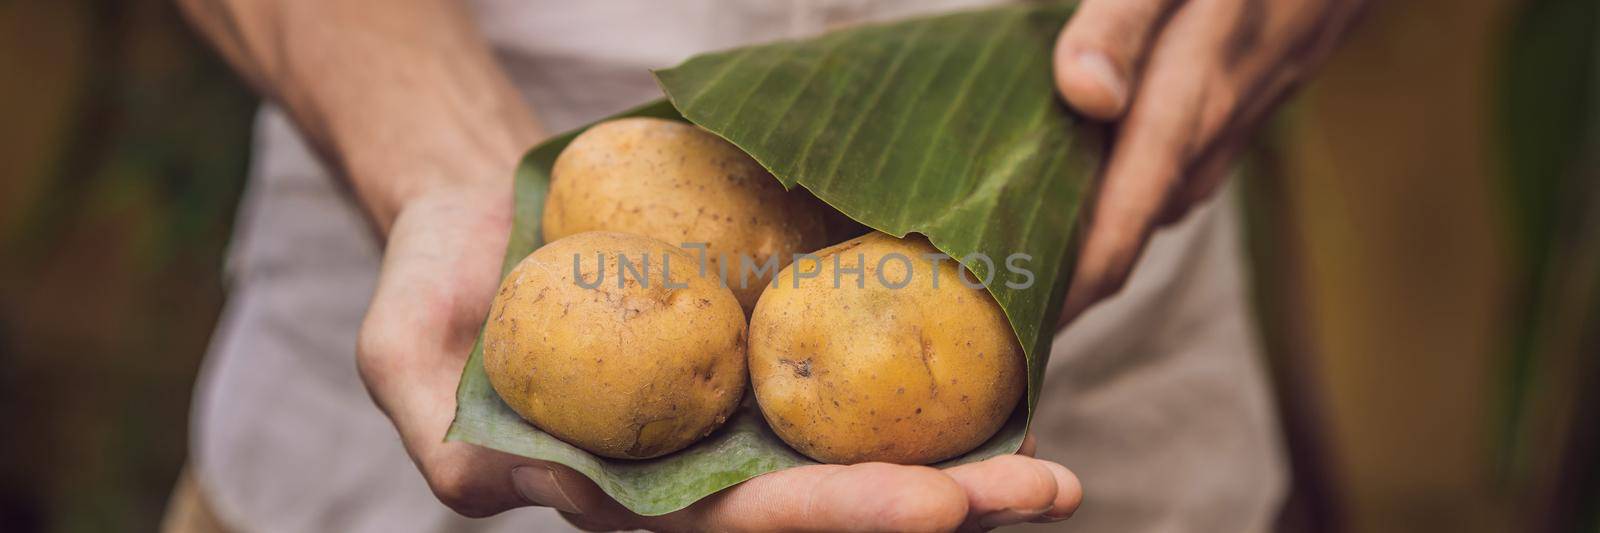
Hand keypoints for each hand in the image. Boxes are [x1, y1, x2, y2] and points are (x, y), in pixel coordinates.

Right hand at [355, 185, 1081, 530]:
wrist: (474, 216)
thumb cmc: (432, 286)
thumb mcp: (401, 353)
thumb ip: (440, 428)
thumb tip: (504, 488)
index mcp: (625, 485)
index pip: (741, 521)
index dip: (838, 517)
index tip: (938, 505)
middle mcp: (695, 460)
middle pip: (826, 500)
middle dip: (939, 504)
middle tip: (1050, 490)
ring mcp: (732, 402)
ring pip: (853, 445)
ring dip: (957, 456)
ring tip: (1057, 460)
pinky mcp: (755, 338)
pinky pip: (847, 364)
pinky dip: (924, 376)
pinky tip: (1003, 373)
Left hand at [1052, 0, 1365, 322]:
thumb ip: (1121, 21)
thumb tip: (1082, 97)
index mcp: (1199, 81)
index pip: (1128, 208)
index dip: (1080, 276)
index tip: (1031, 331)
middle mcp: (1233, 107)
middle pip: (1151, 217)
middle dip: (1092, 273)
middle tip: (1029, 313)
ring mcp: (1263, 97)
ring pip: (1182, 189)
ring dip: (1127, 232)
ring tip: (1066, 264)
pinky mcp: (1279, 77)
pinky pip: (1211, 153)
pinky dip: (1162, 183)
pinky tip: (1132, 181)